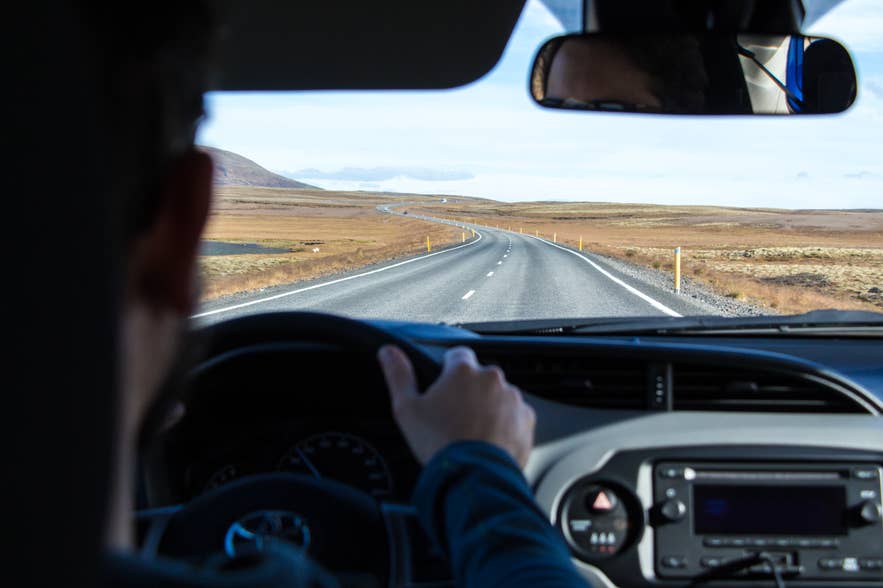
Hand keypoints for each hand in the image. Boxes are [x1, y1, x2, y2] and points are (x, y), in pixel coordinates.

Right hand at [377, 345, 534, 467]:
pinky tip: (488, 441)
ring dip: (488, 408)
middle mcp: (492, 379)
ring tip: (472, 433)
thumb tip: (388, 351)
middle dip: (468, 392)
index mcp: (463, 371)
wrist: (474, 477)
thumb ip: (398, 374)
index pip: (457, 356)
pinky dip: (504, 425)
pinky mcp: (526, 420)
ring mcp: (512, 399)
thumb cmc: (439, 443)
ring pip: (498, 396)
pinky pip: (514, 416)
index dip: (448, 372)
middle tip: (454, 417)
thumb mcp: (407, 409)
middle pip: (478, 377)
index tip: (443, 390)